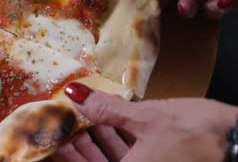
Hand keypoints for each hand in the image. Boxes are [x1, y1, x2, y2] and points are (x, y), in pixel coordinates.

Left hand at [52, 82, 236, 160]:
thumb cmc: (196, 134)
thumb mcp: (146, 118)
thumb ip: (106, 109)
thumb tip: (76, 95)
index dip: (69, 155)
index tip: (55, 137)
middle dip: (84, 145)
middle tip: (70, 121)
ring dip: (101, 143)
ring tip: (89, 118)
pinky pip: (134, 159)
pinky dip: (122, 144)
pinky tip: (116, 124)